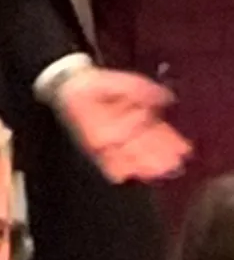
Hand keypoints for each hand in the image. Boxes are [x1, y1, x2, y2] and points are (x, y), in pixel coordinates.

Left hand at [55, 68, 192, 182]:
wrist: (75, 88)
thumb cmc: (103, 85)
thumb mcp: (128, 83)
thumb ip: (145, 91)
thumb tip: (166, 98)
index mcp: (140, 118)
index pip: (159, 132)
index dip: (171, 141)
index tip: (183, 149)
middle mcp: (128, 132)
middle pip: (147, 146)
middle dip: (160, 156)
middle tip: (174, 165)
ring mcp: (111, 140)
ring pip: (130, 155)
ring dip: (142, 164)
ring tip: (155, 172)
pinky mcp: (94, 145)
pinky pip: (105, 160)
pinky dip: (114, 168)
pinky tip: (122, 176)